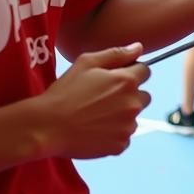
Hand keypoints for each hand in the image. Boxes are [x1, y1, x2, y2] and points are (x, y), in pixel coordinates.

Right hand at [38, 44, 150, 158]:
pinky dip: (114, 133)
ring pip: (134, 117)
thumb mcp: (86, 63)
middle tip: (105, 98)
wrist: (47, 127)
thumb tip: (138, 47)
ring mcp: (128, 127)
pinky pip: (125, 136)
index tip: (116, 78)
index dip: (131, 72)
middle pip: (144, 96)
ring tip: (96, 115)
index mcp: (127, 81)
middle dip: (130, 95)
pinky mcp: (120, 145)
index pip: (146, 71)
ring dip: (122, 115)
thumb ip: (117, 54)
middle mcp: (133, 104)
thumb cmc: (65, 92)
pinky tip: (95, 129)